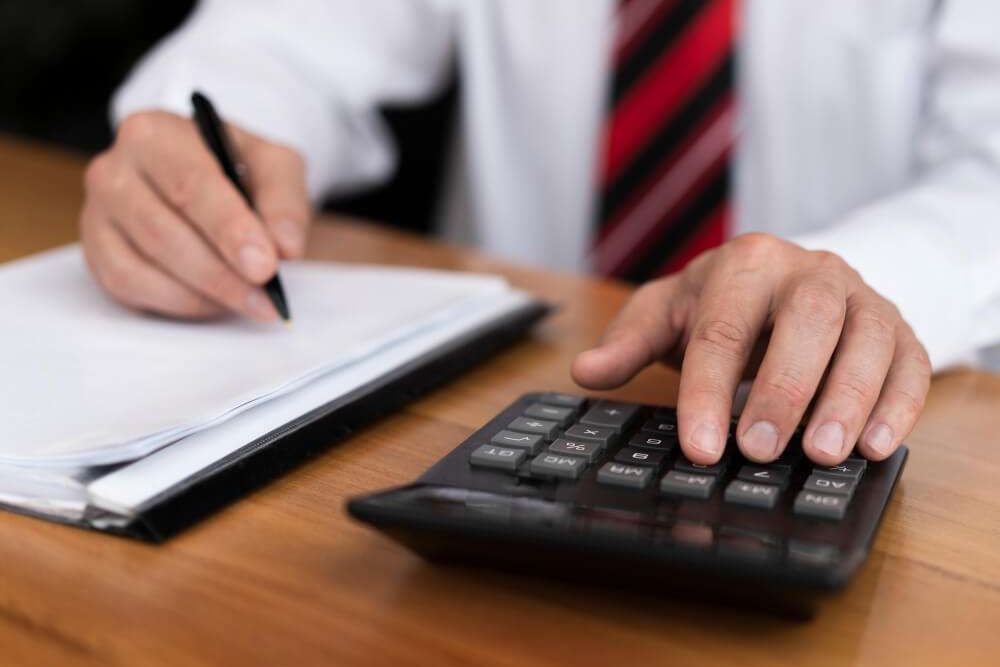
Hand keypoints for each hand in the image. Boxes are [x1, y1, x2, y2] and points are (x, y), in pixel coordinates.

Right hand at [80, 110, 311, 320]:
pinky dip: (177, 303)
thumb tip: (285, 247)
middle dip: (221, 273)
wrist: (202, 174)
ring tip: (250, 302)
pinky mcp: (96, 253)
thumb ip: (283, 200)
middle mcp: (113, 170)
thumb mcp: (273, 165)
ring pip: (142, 267)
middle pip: (163, 232)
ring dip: (203, 294)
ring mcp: (97, 214)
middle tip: (265, 298)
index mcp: (154, 134)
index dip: (229, 230)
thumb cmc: (235, 167)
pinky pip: (128, 287)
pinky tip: (214, 302)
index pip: (190, 185)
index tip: (265, 266)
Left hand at [572, 233, 930, 465]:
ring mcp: (860, 296)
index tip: (698, 446)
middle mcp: (810, 271)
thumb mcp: (668, 313)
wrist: (788, 279)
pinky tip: (873, 446)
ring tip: (822, 454)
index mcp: (746, 263)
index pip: (723, 329)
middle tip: (759, 451)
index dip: (709, 391)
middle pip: (806, 322)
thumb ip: (628, 343)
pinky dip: (898, 404)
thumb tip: (586, 371)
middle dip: (783, 388)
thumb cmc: (722, 304)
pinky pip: (911, 361)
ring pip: (868, 339)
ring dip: (848, 399)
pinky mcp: (899, 327)